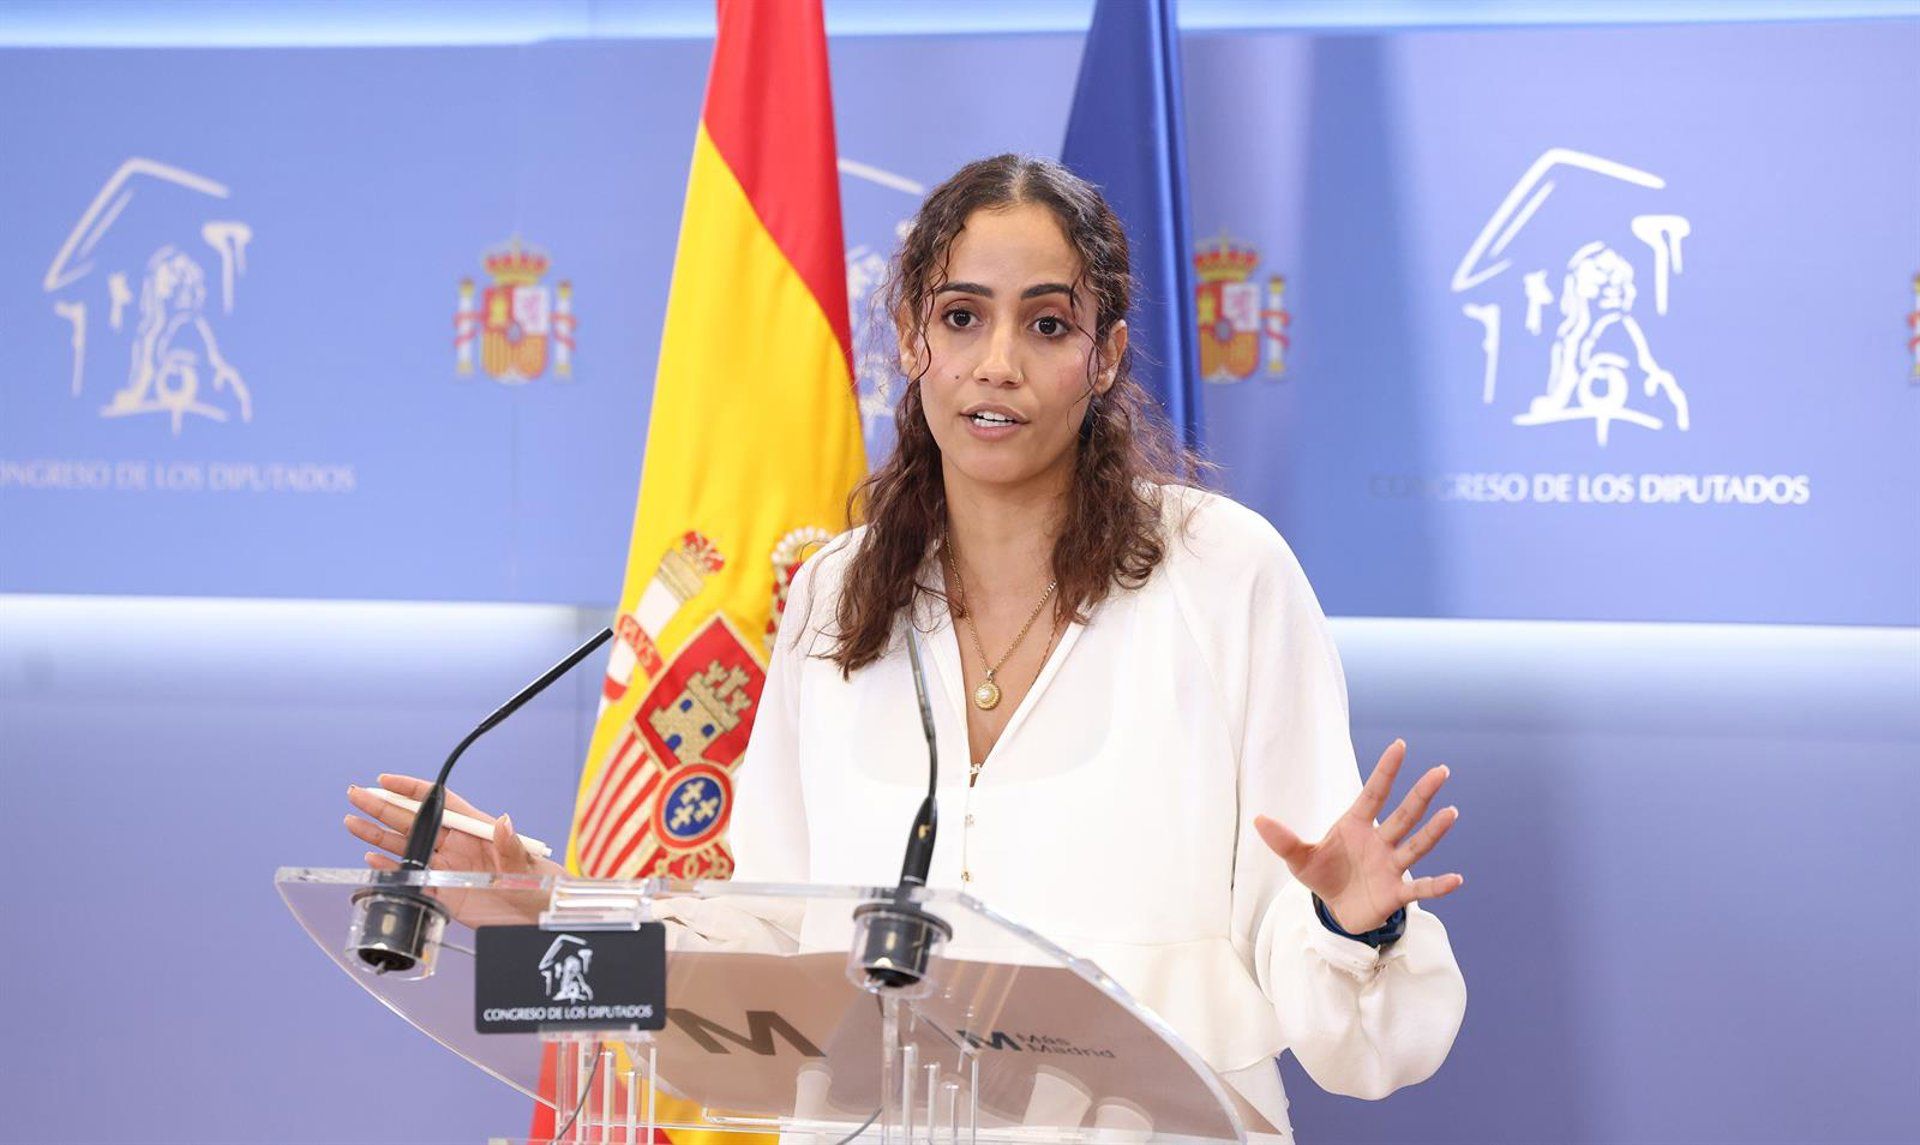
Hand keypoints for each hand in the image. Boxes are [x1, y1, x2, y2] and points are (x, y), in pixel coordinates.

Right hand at [345, 774, 562, 925]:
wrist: (540, 919)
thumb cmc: (541, 886)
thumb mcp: (529, 866)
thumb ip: (512, 846)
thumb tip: (504, 821)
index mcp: (476, 830)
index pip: (439, 803)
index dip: (412, 790)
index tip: (386, 780)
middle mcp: (457, 846)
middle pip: (414, 821)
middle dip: (383, 807)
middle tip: (355, 794)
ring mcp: (448, 868)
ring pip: (406, 846)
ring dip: (377, 834)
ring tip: (351, 822)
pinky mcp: (444, 893)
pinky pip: (411, 875)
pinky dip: (390, 866)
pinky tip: (371, 857)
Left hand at [1253, 739, 1463, 933]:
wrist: (1336, 910)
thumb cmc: (1323, 875)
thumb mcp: (1299, 859)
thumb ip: (1284, 840)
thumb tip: (1257, 820)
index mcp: (1356, 825)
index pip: (1373, 793)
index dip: (1385, 771)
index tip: (1400, 745)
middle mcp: (1380, 841)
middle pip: (1404, 814)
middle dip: (1421, 793)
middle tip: (1441, 770)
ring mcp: (1391, 866)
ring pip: (1416, 844)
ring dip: (1434, 831)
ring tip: (1451, 812)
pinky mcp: (1396, 893)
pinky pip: (1421, 888)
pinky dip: (1437, 885)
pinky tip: (1456, 879)